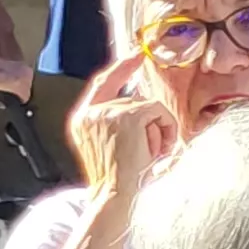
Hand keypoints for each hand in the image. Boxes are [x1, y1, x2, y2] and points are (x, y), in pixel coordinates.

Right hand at [66, 52, 175, 204]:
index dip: (121, 68)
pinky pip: (158, 112)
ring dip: (158, 130)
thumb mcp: (110, 144)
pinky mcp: (126, 116)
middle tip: (148, 152)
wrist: (113, 193)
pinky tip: (156, 150)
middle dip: (150, 124)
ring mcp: (106, 112)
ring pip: (148, 107)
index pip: (103, 83)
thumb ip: (116, 122)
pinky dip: (166, 129)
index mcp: (82, 118)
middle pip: (134, 100)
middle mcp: (90, 112)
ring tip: (148, 154)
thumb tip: (142, 105)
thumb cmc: (117, 177)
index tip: (136, 55)